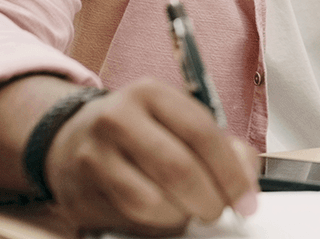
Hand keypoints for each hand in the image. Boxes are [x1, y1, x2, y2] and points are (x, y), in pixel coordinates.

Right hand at [46, 78, 258, 235]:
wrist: (73, 138)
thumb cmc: (141, 130)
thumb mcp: (178, 118)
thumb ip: (221, 144)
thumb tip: (245, 180)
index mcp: (150, 93)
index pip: (200, 132)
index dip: (229, 170)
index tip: (245, 197)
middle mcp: (117, 119)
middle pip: (177, 169)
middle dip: (209, 198)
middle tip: (219, 209)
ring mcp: (94, 158)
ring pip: (152, 202)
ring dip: (181, 215)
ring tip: (189, 210)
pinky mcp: (80, 195)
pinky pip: (129, 221)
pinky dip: (156, 226)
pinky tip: (162, 215)